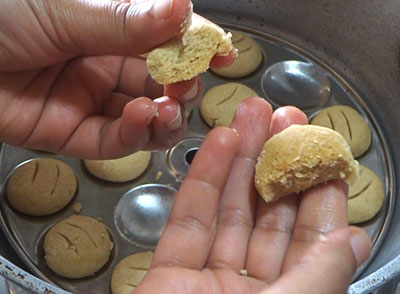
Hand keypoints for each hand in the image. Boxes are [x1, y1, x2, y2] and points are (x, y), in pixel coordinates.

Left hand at [0, 0, 233, 158]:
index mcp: (110, 28)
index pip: (166, 39)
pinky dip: (134, 133)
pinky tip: (141, 118)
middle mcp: (106, 64)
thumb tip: (183, 8)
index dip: (197, 46)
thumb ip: (126, 20)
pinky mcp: (73, 133)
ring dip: (166, 117)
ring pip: (146, 117)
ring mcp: (92, 100)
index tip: (223, 53)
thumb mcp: (65, 9)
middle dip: (182, 88)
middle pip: (162, 83)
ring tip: (167, 110)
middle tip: (185, 86)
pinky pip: (114, 140)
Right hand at [136, 98, 371, 293]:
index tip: (322, 150)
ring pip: (229, 209)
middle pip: (268, 215)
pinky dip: (202, 180)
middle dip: (275, 162)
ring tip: (248, 116)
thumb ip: (320, 279)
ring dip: (239, 159)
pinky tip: (218, 144)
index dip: (318, 191)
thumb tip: (353, 239)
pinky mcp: (168, 274)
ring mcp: (209, 280)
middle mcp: (253, 290)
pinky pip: (188, 220)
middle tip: (283, 118)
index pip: (312, 240)